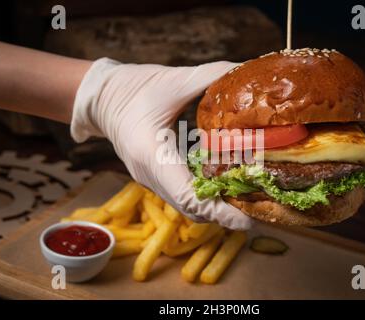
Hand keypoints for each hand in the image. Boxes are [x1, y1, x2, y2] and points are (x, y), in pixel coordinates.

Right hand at [71, 58, 251, 229]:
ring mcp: (150, 180)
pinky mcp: (155, 177)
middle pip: (192, 208)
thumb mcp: (173, 80)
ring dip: (217, 208)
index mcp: (151, 154)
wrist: (103, 97)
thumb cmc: (135, 87)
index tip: (249, 219)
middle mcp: (150, 175)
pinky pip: (182, 196)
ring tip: (249, 202)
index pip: (189, 197)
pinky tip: (226, 187)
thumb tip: (246, 70)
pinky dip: (206, 198)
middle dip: (227, 214)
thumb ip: (210, 76)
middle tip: (261, 209)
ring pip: (188, 206)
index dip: (221, 212)